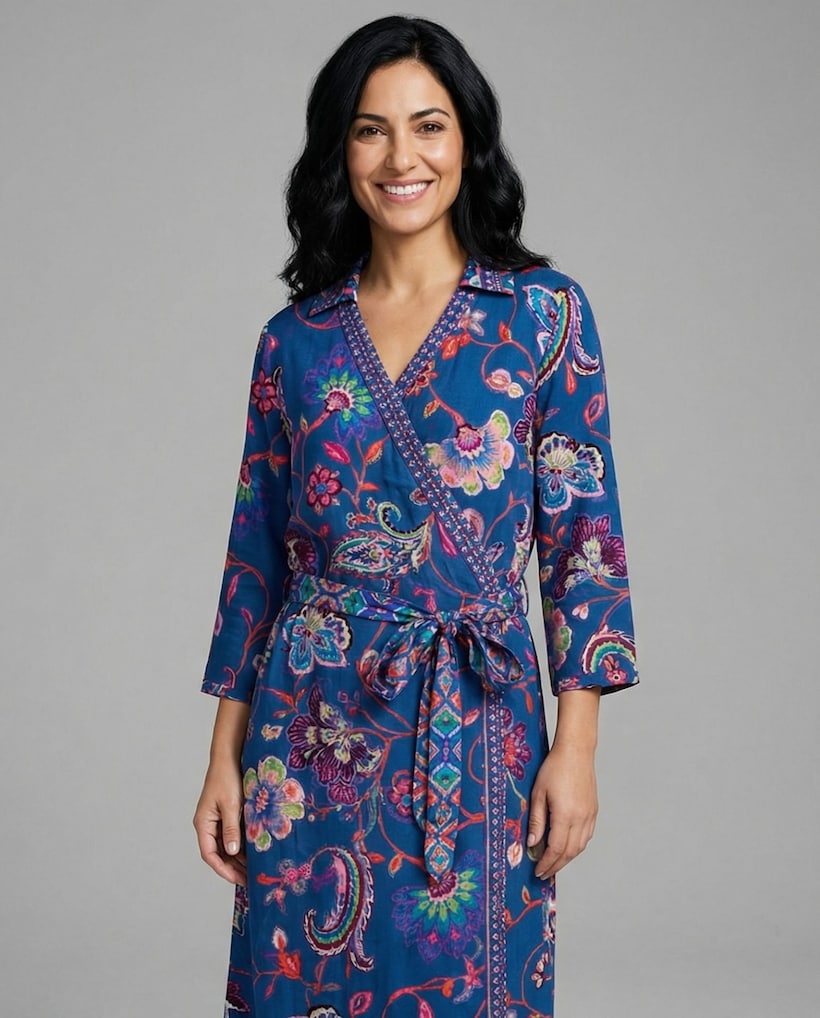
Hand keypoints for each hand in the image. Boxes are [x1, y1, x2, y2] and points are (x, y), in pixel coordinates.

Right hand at [193, 757, 246, 885]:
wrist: (229, 756)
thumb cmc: (227, 777)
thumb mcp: (231, 805)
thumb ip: (231, 829)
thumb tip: (232, 852)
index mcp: (203, 823)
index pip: (210, 854)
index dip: (223, 869)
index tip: (238, 880)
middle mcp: (208, 824)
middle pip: (218, 853)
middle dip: (233, 868)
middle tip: (249, 881)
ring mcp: (217, 820)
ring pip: (226, 846)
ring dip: (238, 859)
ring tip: (253, 871)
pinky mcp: (226, 814)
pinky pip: (232, 836)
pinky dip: (241, 846)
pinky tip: (254, 853)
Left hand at [526, 744, 597, 878]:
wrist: (576, 751)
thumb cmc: (554, 768)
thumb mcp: (538, 793)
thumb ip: (536, 820)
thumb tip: (532, 844)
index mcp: (565, 815)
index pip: (556, 849)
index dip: (546, 863)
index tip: (538, 872)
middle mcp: (581, 818)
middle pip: (569, 852)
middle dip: (556, 865)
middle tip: (544, 873)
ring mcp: (590, 815)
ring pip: (580, 846)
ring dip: (567, 858)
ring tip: (554, 863)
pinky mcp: (593, 810)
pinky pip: (586, 836)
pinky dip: (576, 846)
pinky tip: (566, 846)